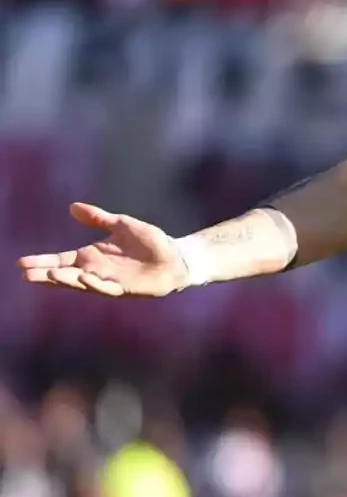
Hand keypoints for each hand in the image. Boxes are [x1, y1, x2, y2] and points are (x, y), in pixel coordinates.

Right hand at [16, 203, 186, 297]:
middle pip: (65, 275)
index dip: (42, 261)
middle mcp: (96, 271)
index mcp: (91, 257)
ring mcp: (109, 281)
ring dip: (66, 280)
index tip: (21, 263)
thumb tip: (72, 207)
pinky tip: (82, 277)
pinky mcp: (125, 288)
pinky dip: (94, 284)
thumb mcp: (121, 225)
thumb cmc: (150, 242)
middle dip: (46, 275)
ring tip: (49, 274)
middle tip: (26, 274)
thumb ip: (98, 218)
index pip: (61, 260)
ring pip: (82, 284)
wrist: (176, 255)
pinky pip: (106, 288)